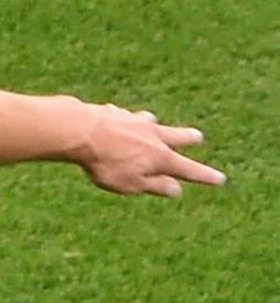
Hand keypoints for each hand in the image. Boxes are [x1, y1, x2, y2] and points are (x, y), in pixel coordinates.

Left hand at [76, 105, 224, 197]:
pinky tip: (116, 116)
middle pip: (175, 136)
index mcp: (160, 156)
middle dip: (187, 138)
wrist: (82, 131)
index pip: (188, 169)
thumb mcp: (132, 184)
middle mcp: (153, 135)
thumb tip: (176, 190)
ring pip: (150, 121)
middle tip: (198, 137)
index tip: (220, 179)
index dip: (204, 176)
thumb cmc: (106, 163)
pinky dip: (124, 119)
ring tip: (154, 123)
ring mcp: (134, 120)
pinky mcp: (114, 113)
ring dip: (154, 124)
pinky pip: (123, 116)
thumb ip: (155, 185)